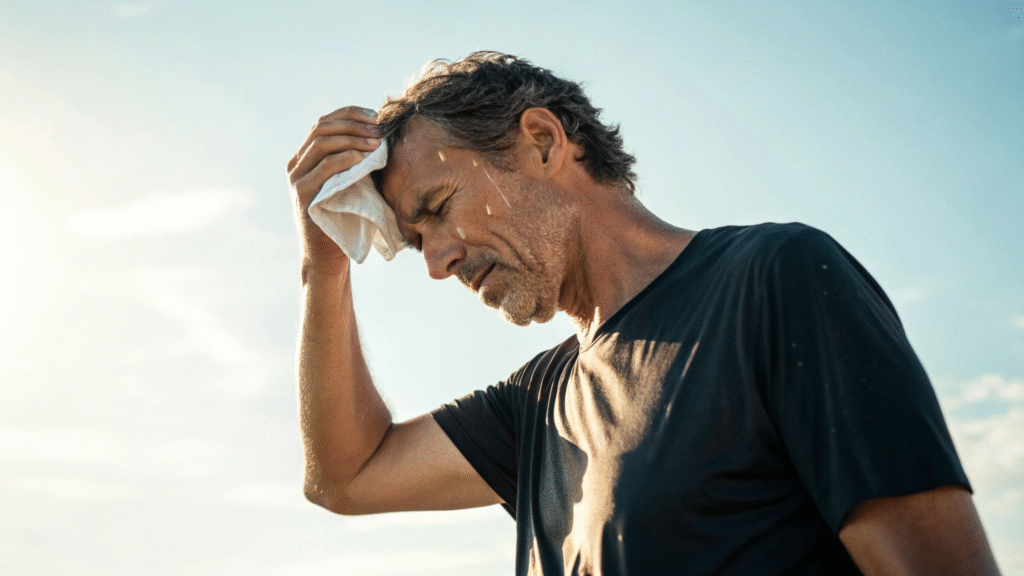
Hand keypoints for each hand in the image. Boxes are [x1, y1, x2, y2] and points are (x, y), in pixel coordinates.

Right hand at [287, 106, 381, 277]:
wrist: (329, 255)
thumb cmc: (347, 219)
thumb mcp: (351, 182)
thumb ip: (356, 159)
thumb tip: (382, 133)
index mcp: (305, 157)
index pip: (325, 122)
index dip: (350, 114)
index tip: (375, 115)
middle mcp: (296, 164)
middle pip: (322, 127)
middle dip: (353, 123)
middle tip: (379, 128)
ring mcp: (297, 178)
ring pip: (322, 142)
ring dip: (352, 137)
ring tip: (376, 141)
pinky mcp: (303, 193)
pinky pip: (324, 167)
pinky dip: (346, 157)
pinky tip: (364, 157)